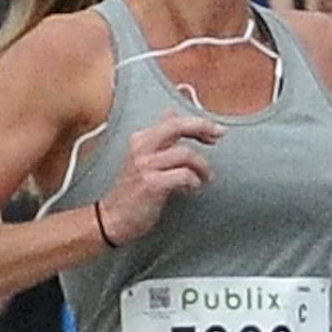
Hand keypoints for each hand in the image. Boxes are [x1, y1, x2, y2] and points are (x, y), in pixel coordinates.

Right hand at [96, 110, 221, 246]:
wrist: (113, 218)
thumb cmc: (133, 190)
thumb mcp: (144, 157)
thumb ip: (160, 136)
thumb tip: (172, 113)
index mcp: (141, 139)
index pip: (174, 121)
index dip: (199, 123)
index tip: (215, 132)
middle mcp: (141, 148)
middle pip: (178, 126)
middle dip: (203, 128)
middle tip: (218, 137)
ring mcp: (145, 165)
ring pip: (186, 154)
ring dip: (202, 167)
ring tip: (204, 178)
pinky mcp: (151, 183)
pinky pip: (184, 175)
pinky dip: (193, 182)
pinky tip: (191, 189)